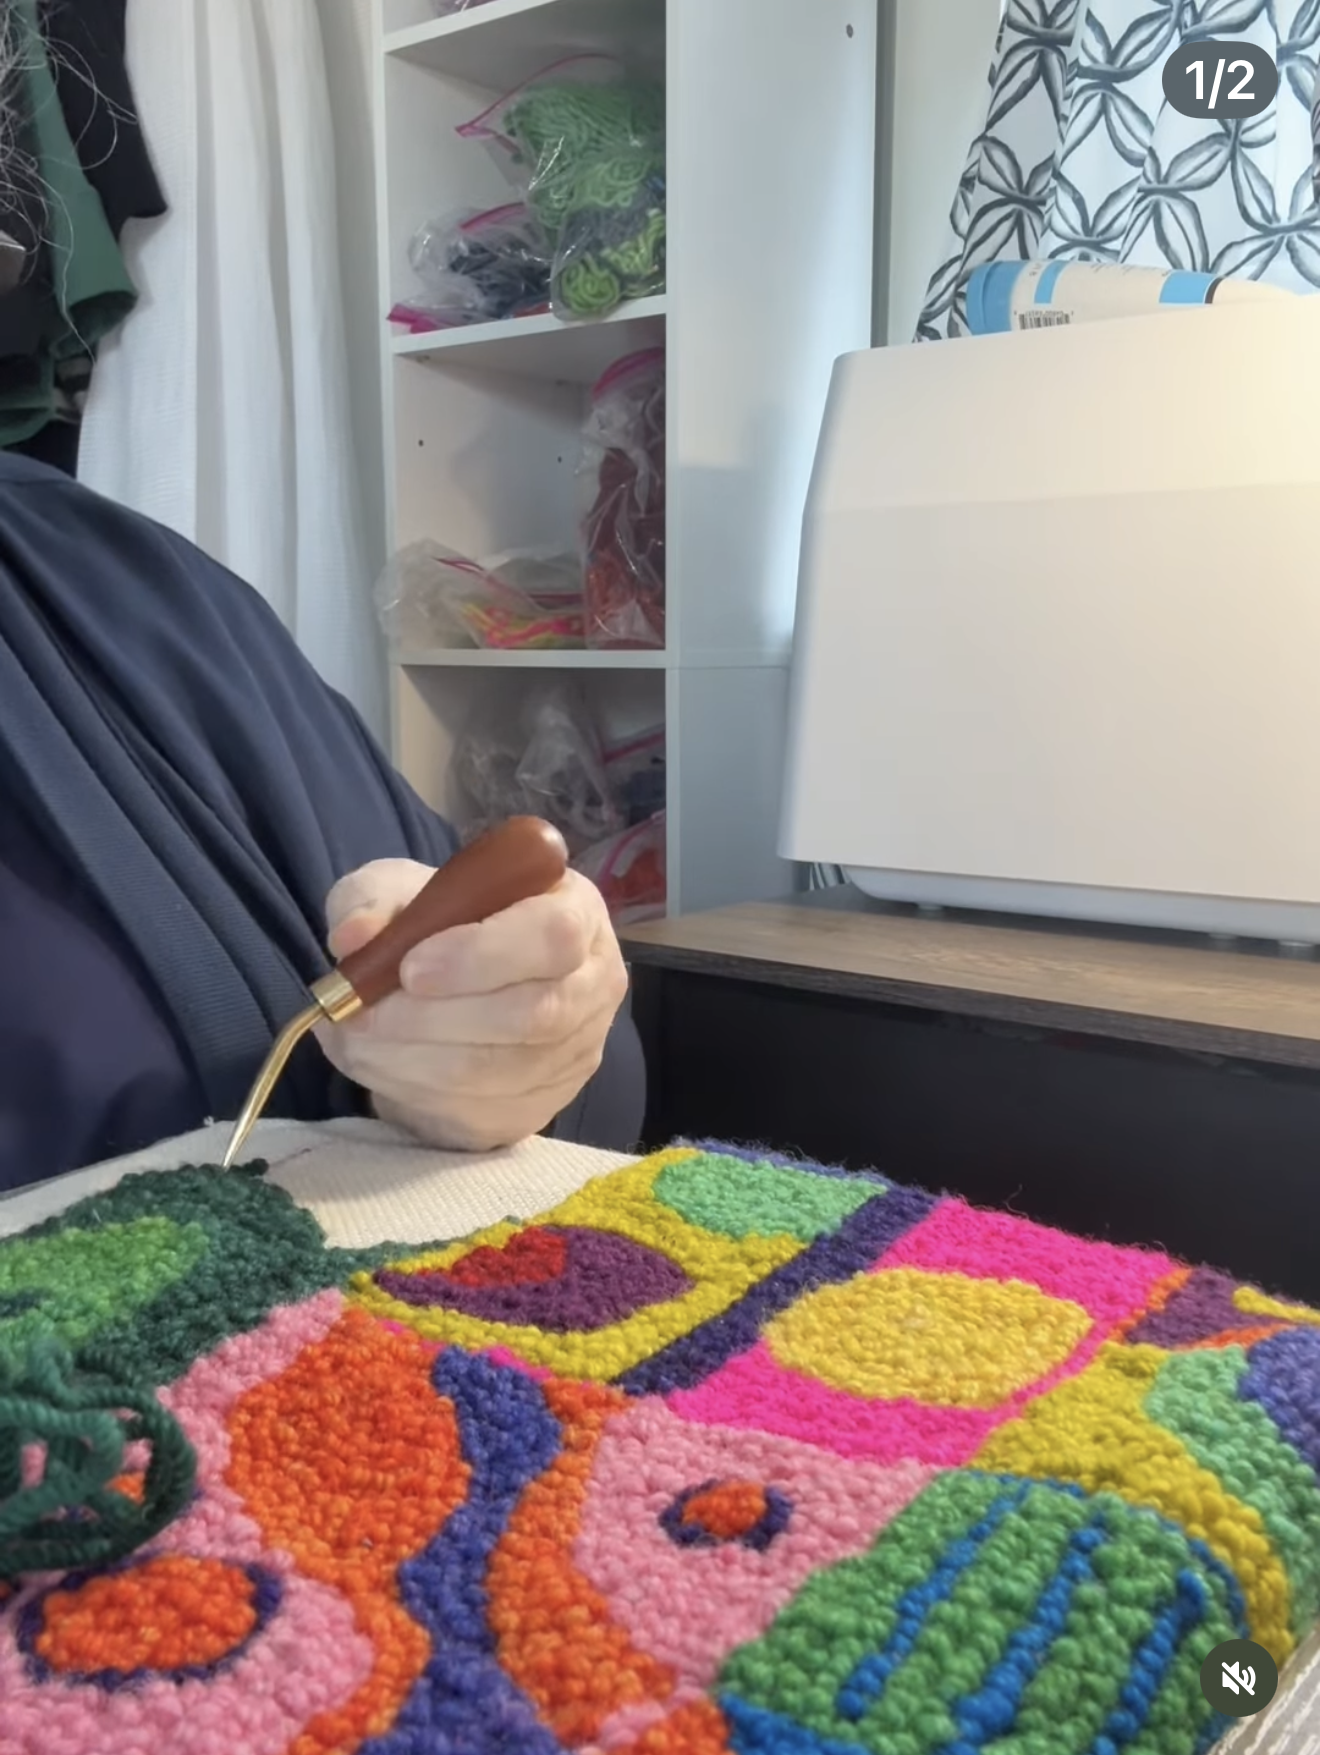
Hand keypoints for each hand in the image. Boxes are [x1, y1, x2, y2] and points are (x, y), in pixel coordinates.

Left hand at [314, 858, 628, 1152]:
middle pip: (535, 1014)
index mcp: (576, 909)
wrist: (446, 986)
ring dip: (414, 1060)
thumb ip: (372, 901)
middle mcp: (594, 983)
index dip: (482, 956)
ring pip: (502, 1071)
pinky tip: (379, 1064)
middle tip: (363, 1013)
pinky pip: (482, 1112)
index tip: (410, 968)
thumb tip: (354, 937)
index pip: (554, 936)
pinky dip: (415, 1092)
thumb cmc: (434, 923)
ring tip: (357, 1037)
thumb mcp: (396, 890)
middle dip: (435, 1018)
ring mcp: (575, 1052)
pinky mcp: (542, 1106)